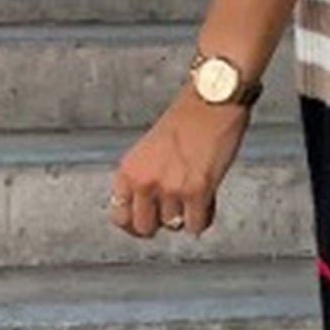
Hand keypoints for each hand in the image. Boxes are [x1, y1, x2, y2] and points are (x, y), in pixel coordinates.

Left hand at [108, 82, 251, 238]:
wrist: (211, 101)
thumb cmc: (186, 120)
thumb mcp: (148, 150)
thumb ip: (143, 179)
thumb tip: (150, 209)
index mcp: (128, 170)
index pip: (119, 216)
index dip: (134, 224)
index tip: (146, 223)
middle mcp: (144, 182)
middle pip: (144, 228)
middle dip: (161, 223)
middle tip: (175, 211)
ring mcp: (170, 189)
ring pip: (174, 226)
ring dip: (187, 215)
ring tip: (196, 195)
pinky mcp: (196, 192)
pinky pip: (197, 226)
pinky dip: (204, 218)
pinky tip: (208, 199)